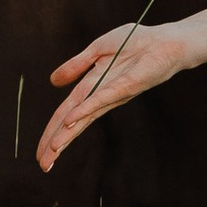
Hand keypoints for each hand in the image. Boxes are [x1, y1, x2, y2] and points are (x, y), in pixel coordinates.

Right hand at [35, 22, 189, 170]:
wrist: (165, 41)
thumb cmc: (136, 43)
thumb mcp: (98, 49)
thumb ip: (76, 65)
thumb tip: (53, 82)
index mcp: (92, 88)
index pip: (67, 114)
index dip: (52, 131)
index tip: (41, 153)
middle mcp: (101, 96)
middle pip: (72, 123)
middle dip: (56, 143)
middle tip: (42, 165)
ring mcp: (113, 94)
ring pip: (84, 118)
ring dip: (66, 134)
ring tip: (52, 151)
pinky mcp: (125, 87)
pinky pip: (101, 99)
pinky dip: (85, 110)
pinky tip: (70, 121)